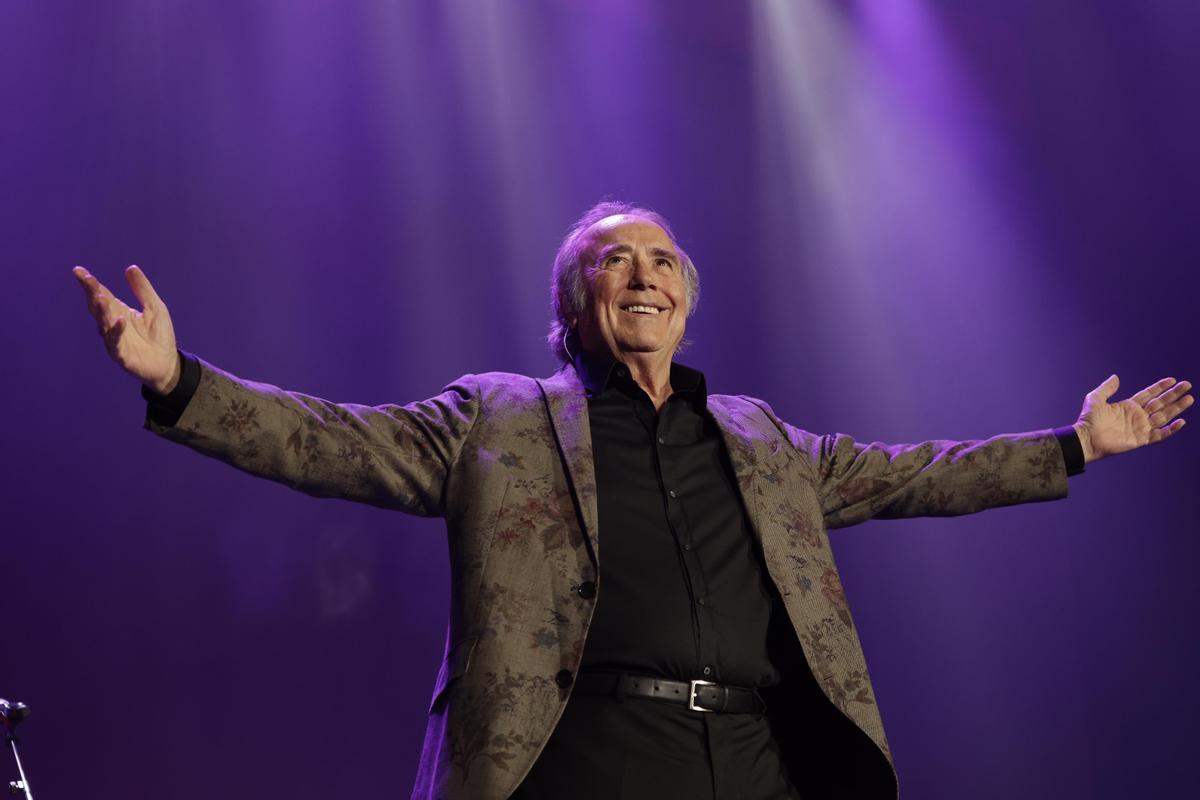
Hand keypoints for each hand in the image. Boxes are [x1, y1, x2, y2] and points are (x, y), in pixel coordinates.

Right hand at [73, 265, 180, 393]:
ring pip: (104, 323)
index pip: (101, 294)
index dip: (90, 283)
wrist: (167, 363)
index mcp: (118, 312)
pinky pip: (116, 342)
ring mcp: (115, 340)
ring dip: (102, 310)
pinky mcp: (121, 355)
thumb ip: (142, 289)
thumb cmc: (160, 336)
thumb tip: (130, 268)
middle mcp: (112, 325)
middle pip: (98, 307)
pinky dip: (116, 331)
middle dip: (91, 293)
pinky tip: (120, 320)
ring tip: (100, 296)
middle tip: (85, 279)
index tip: (78, 270)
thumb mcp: (155, 307)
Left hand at [1073, 375, 1192, 462]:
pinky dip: (1171, 429)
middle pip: (1160, 403)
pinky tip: (1181, 422)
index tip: (1172, 380)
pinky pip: (1160, 434)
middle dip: (1174, 394)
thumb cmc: (1088, 420)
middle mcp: (1137, 416)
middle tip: (1187, 385)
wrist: (1086, 439)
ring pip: (1164, 416)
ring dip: (1177, 408)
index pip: (1149, 394)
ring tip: (1189, 399)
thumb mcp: (1095, 399)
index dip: (1160, 387)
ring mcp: (1140, 427)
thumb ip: (1106, 388)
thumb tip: (1116, 376)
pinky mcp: (1141, 439)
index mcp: (1129, 406)